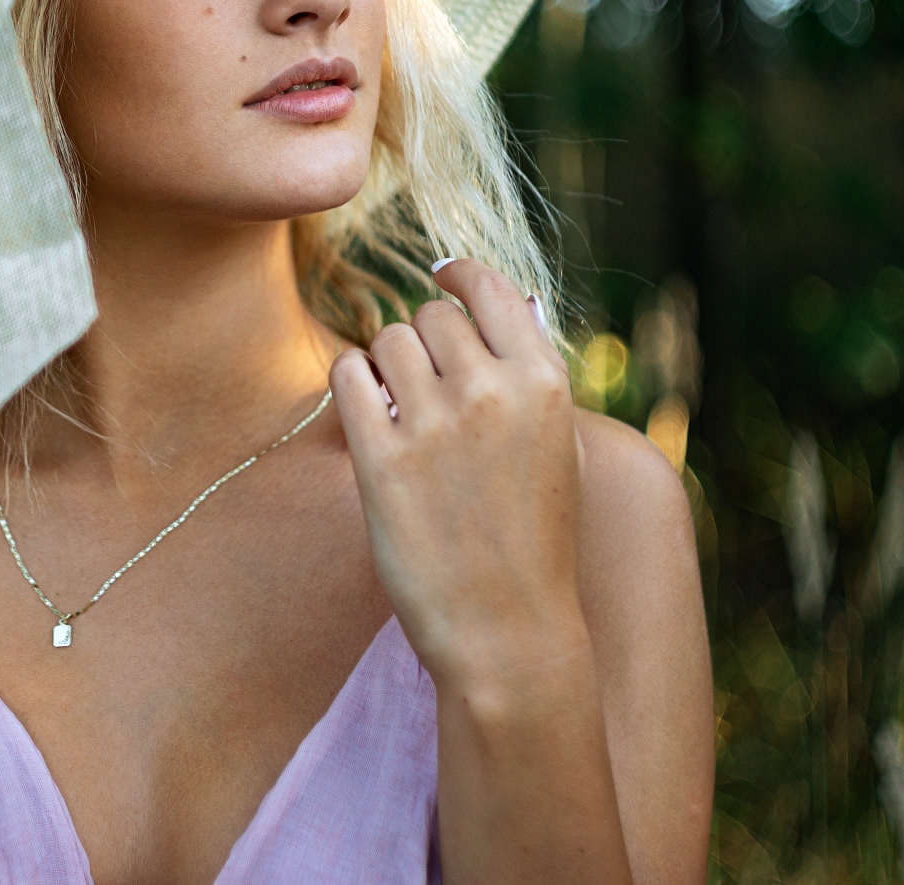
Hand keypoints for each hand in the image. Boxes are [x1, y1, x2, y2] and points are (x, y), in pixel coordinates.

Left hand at [328, 258, 585, 690]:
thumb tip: (490, 307)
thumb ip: (526, 379)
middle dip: (422, 341)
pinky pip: (348, 375)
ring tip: (398, 407)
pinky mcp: (382, 457)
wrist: (508, 630)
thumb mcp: (555, 448)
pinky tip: (366, 412)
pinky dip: (352, 384)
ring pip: (387, 339)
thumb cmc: (533, 541)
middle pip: (431, 316)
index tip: (440, 274)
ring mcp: (434, 423)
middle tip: (422, 383)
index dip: (460, 275)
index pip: (493, 290)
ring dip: (386, 363)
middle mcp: (492, 391)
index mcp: (545, 383)